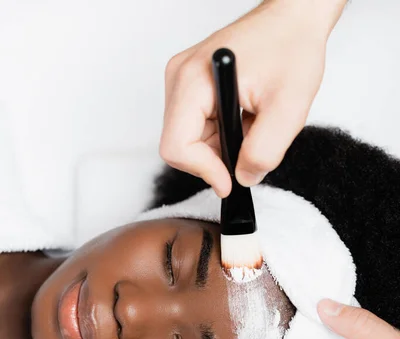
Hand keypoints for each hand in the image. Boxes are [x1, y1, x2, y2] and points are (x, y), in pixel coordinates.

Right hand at [160, 0, 345, 197]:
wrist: (294, 20)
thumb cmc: (292, 47)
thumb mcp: (288, 108)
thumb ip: (265, 151)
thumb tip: (243, 177)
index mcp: (194, 81)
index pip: (177, 147)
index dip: (205, 171)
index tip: (230, 181)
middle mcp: (180, 78)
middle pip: (180, 146)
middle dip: (215, 159)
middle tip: (249, 149)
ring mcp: (183, 82)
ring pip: (190, 141)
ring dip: (222, 147)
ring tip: (252, 126)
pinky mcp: (191, 87)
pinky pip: (198, 128)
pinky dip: (223, 135)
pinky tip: (244, 119)